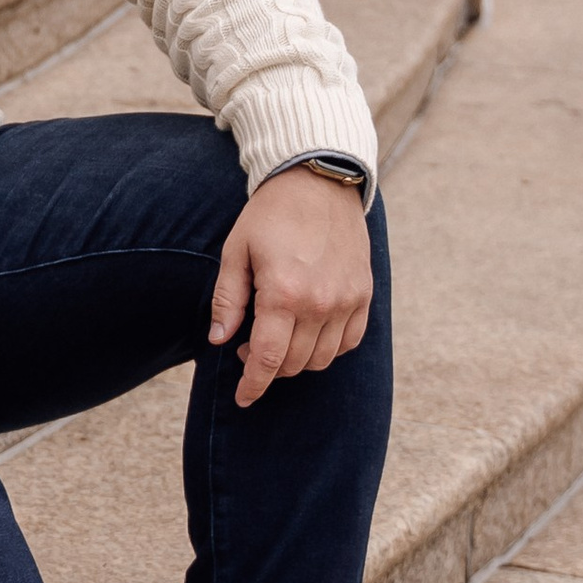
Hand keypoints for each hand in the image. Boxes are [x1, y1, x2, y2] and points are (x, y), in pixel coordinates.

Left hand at [210, 167, 373, 408]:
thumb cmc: (270, 215)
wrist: (318, 183)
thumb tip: (218, 339)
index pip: (269, 360)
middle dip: (269, 368)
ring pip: (323, 359)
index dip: (253, 385)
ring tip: (278, 338)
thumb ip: (227, 299)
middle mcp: (320, 303)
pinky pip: (349, 342)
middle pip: (295, 364)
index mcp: (283, 294)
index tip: (243, 399)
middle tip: (250, 348)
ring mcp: (347, 301)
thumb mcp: (236, 251)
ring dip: (298, 361)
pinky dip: (329, 349)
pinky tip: (309, 333)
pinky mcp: (364, 295)